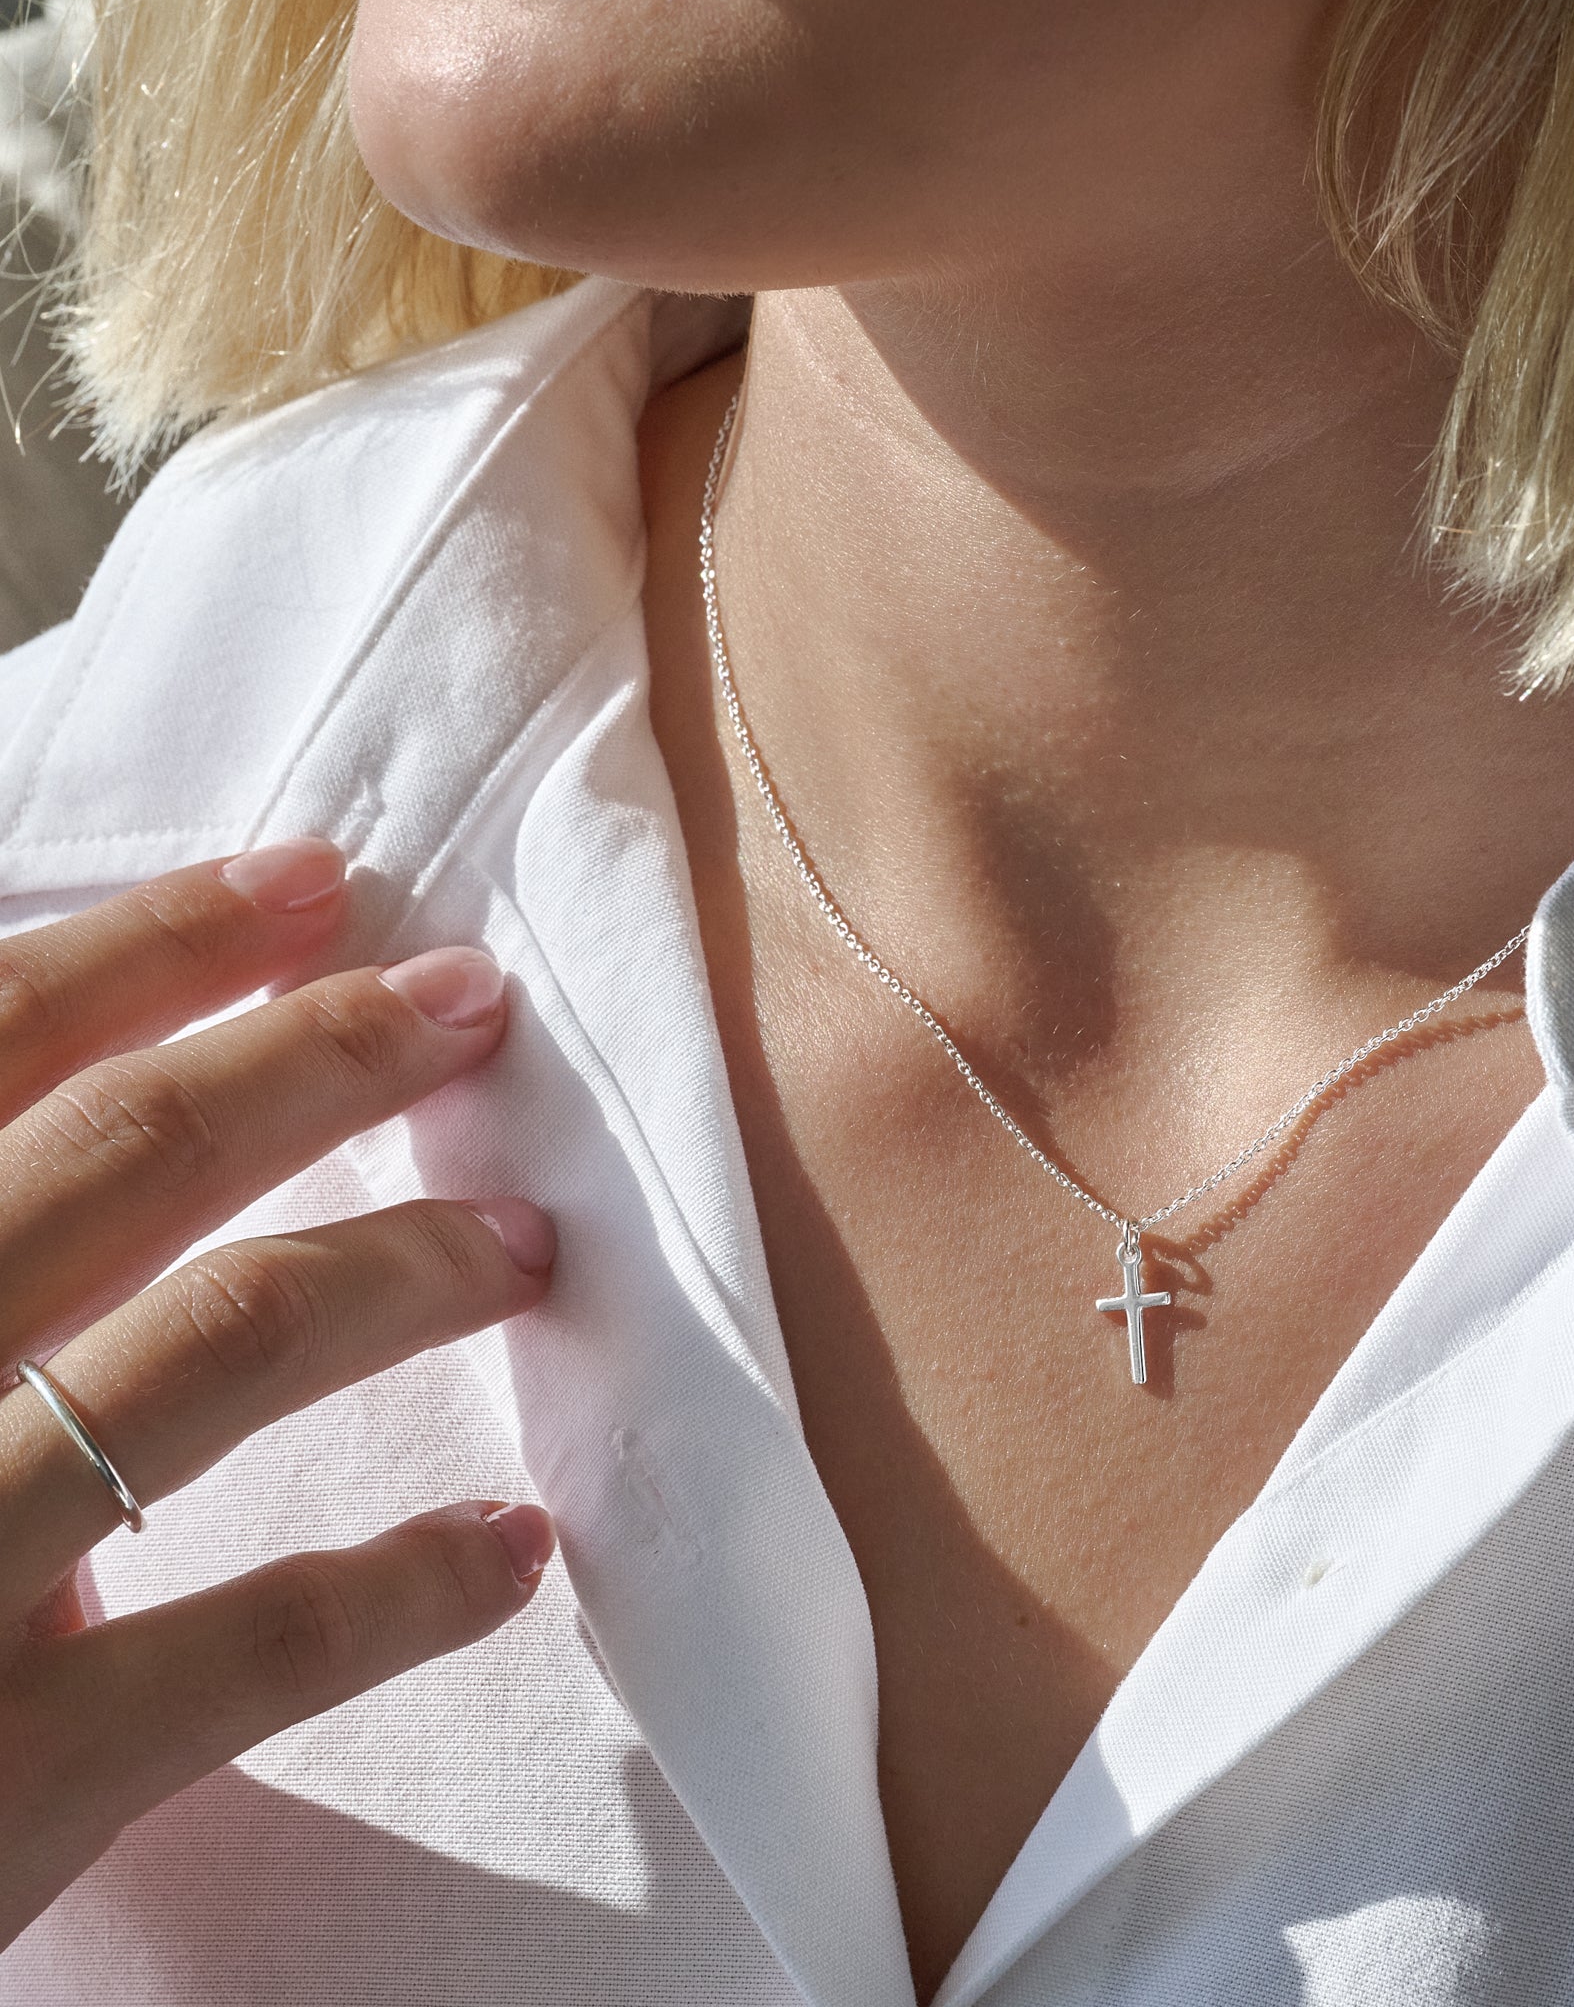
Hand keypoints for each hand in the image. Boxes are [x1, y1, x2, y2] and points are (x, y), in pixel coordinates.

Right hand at [0, 839, 557, 1946]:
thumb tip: (98, 1103)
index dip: (154, 944)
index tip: (310, 881)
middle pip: (124, 1155)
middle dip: (320, 1053)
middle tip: (473, 1005)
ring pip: (221, 1346)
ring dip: (407, 1268)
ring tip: (523, 1244)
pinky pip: (256, 1644)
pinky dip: (407, 1587)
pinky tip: (513, 1550)